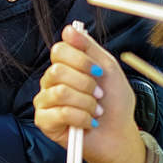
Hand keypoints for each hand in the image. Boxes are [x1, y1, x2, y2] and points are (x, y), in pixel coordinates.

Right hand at [34, 23, 147, 162]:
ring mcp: (45, 100)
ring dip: (86, 103)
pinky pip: (60, 113)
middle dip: (86, 84)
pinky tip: (88, 123)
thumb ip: (88, 47)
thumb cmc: (114, 102)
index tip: (98, 71)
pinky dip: (81, 118)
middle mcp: (51, 80)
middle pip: (58, 70)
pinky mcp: (44, 121)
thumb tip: (69, 29)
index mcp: (65, 65)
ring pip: (60, 92)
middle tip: (99, 94)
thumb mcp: (108, 68)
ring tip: (95, 110)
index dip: (81, 60)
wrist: (118, 134)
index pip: (59, 50)